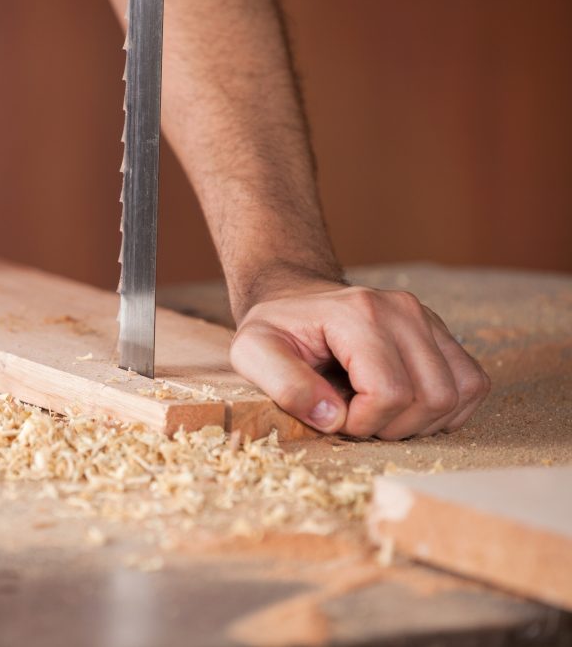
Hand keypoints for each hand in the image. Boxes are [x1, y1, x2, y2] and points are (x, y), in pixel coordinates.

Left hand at [228, 281, 490, 438]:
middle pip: (432, 397)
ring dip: (421, 421)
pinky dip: (445, 410)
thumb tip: (333, 418)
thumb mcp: (253, 353)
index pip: (389, 392)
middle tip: (355, 417)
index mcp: (359, 314)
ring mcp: (427, 319)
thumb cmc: (274, 329)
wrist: (293, 300)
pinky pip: (472, 385)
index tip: (332, 415)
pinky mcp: (441, 333)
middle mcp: (403, 311)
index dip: (362, 422)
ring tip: (377, 412)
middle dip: (392, 426)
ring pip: (458, 394)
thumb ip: (284, 385)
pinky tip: (405, 407)